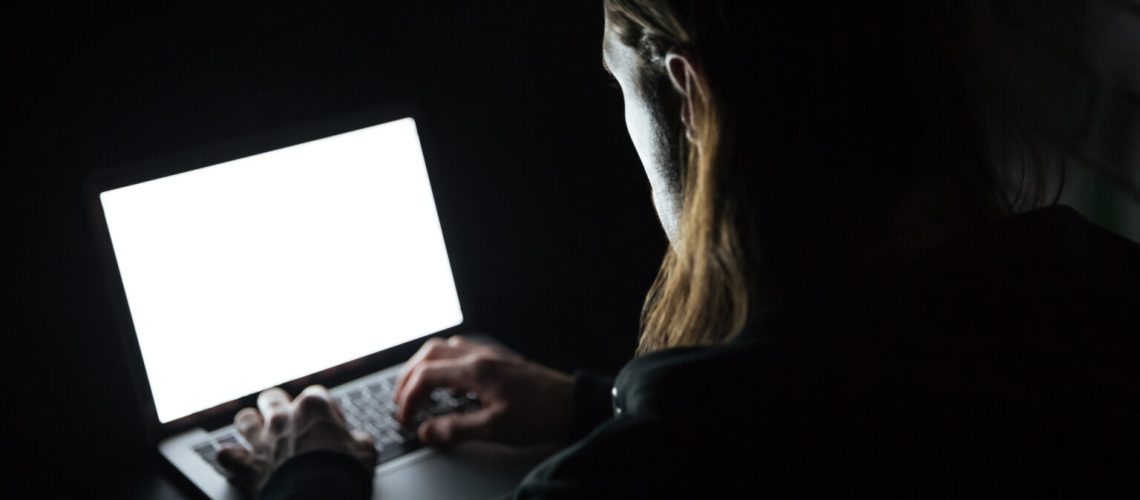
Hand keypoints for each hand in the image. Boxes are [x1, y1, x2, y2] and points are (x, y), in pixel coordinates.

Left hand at [217, 386, 377, 496]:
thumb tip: (356, 439)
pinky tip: (237, 460)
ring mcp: (262, 441)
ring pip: (244, 420)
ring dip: (250, 425)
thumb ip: (357, 437)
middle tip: (286, 418)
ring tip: (256, 432)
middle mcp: (283, 418)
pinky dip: (232, 458)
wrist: (318, 498)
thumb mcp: (366, 449)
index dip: (323, 409)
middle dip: (277, 405)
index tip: (329, 424)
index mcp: (314, 408)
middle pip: (272, 397)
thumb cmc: (345, 472)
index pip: (316, 394)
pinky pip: (227, 455)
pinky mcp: (247, 465)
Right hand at [394, 335, 572, 445]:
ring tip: (418, 390)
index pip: (425, 376)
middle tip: (401, 401)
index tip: (405, 419)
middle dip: (408, 376)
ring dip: (425, 365)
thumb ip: (455, 429)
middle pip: (429, 354)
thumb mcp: (494, 429)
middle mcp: (479, 355)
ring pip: (444, 347)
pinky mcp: (499, 359)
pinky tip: (448, 382)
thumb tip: (425, 432)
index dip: (408, 398)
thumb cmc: (538, 416)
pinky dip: (444, 363)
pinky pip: (461, 350)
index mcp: (475, 371)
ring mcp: (489, 354)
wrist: (573, 404)